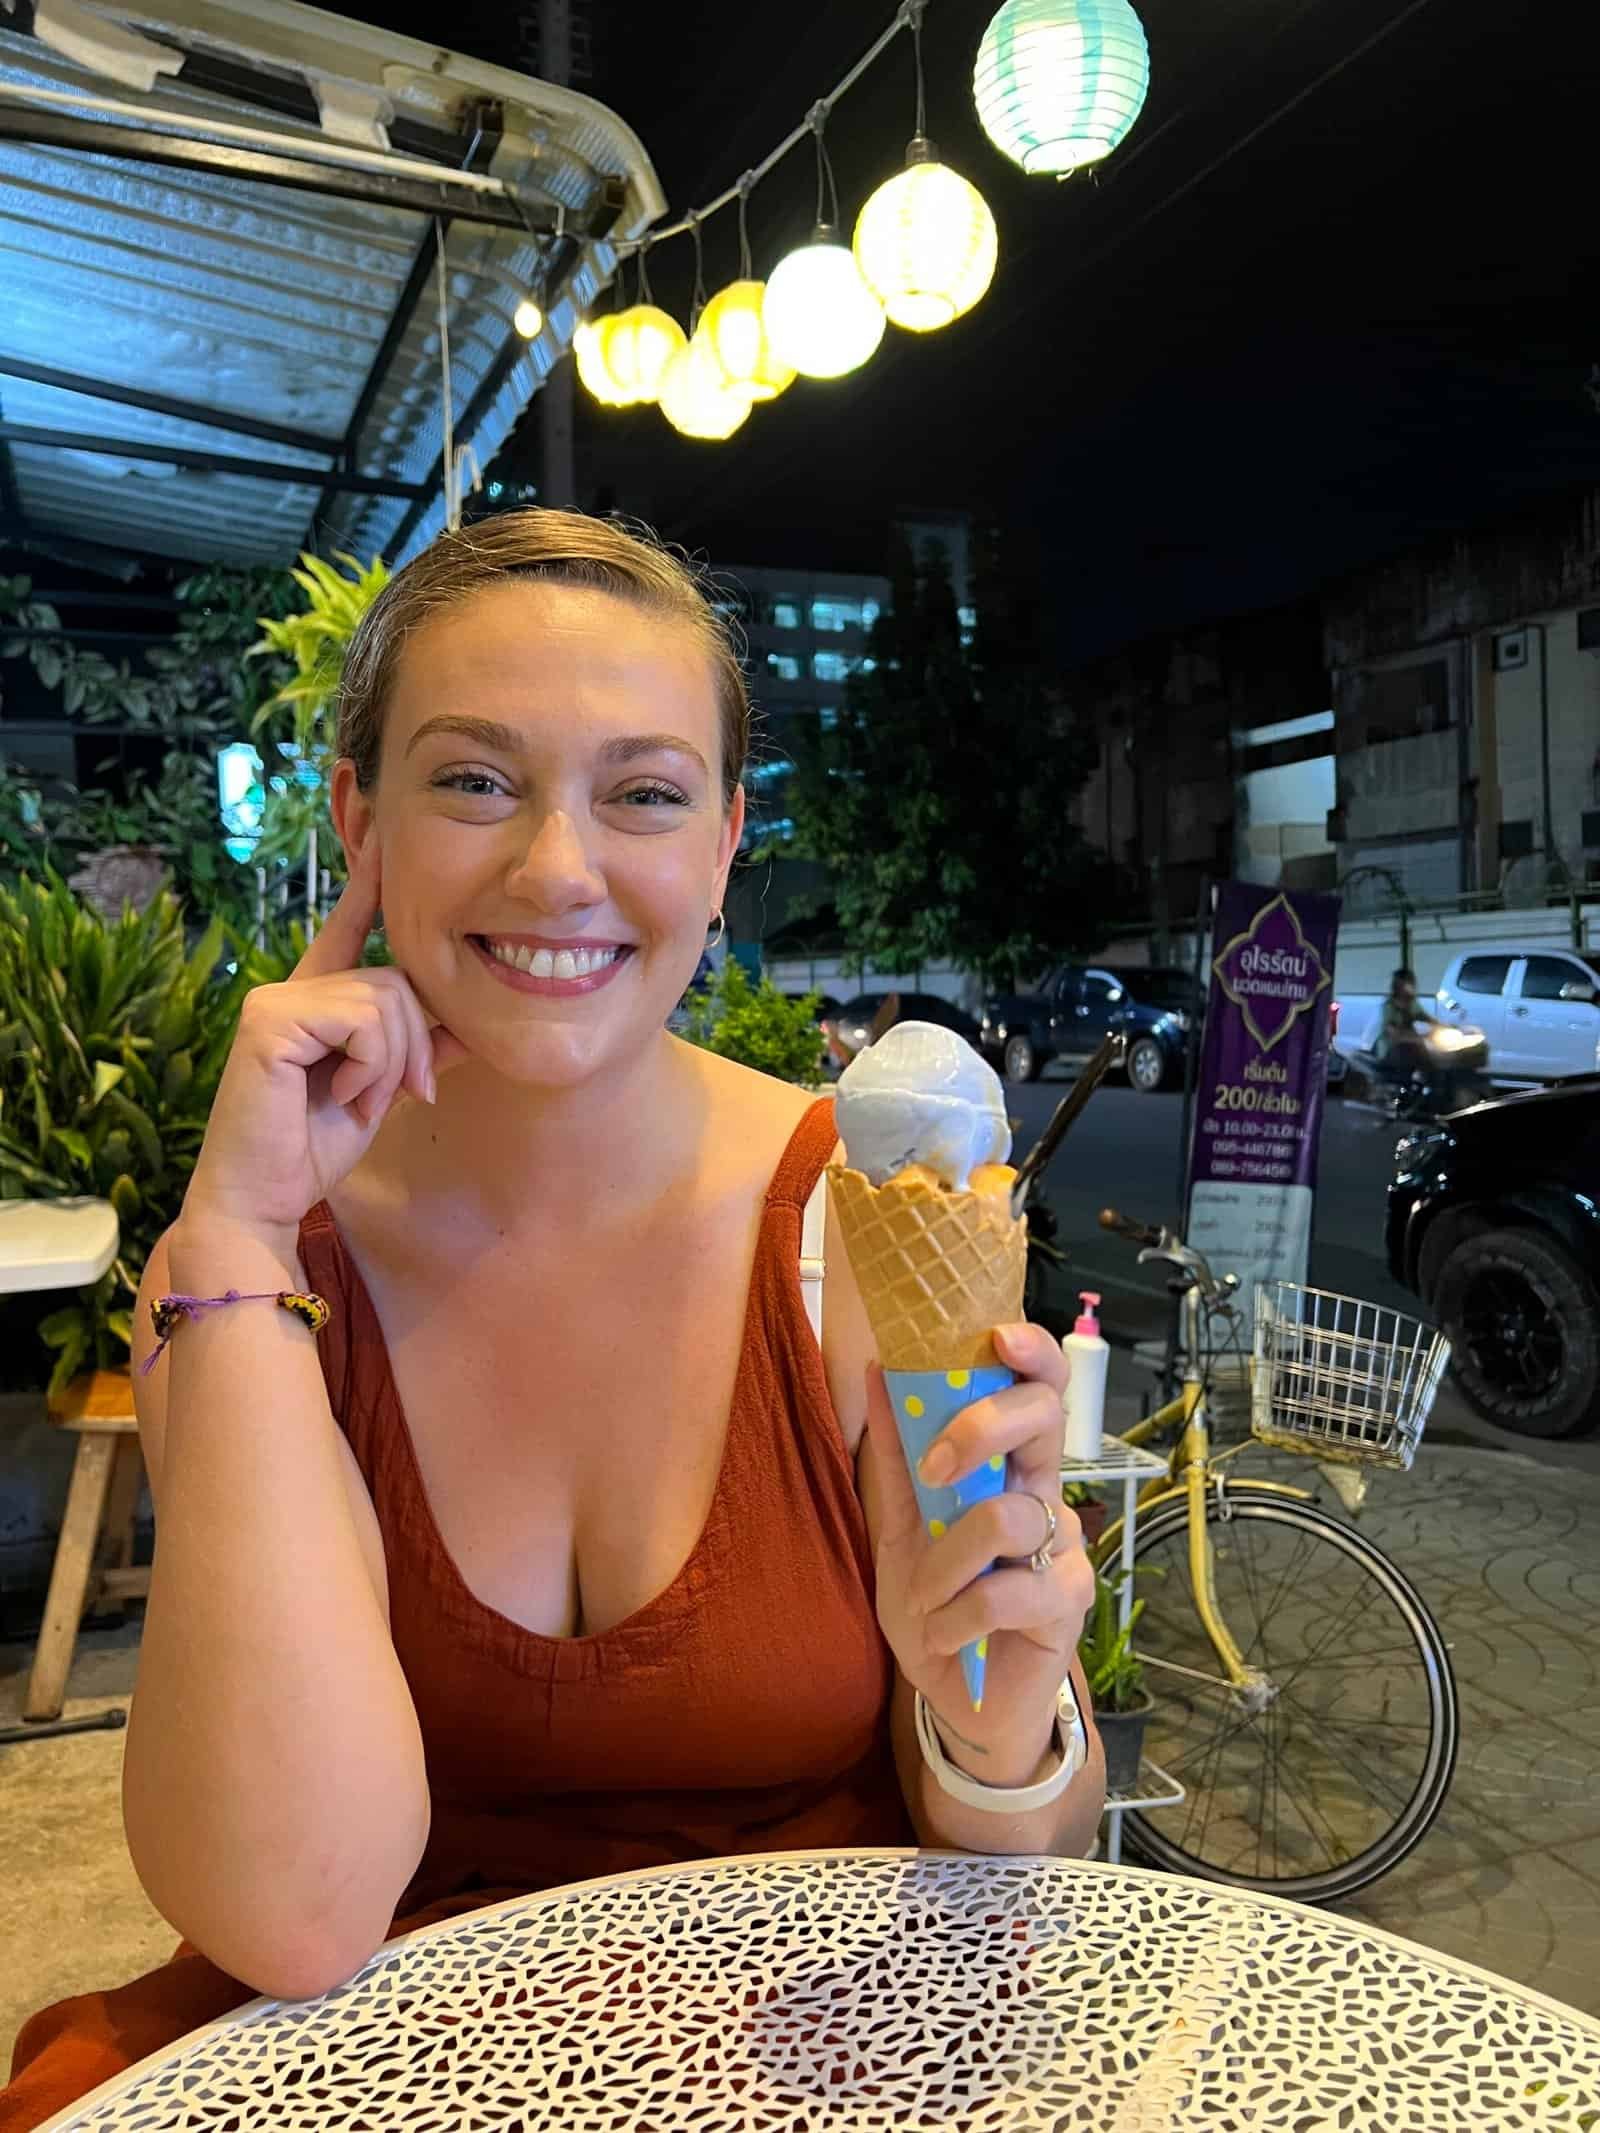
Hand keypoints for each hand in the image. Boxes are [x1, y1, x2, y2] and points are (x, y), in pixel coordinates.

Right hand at [183, 847, 469, 1243]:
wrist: (262, 1198)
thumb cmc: (313, 1148)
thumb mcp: (383, 1091)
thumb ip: (419, 1052)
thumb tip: (470, 1026)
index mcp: (315, 999)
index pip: (348, 928)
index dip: (369, 884)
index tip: (385, 836)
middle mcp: (291, 988)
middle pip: (397, 980)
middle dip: (415, 1045)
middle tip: (398, 1097)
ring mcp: (276, 1000)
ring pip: (386, 1000)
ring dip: (393, 1065)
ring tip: (359, 1103)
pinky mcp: (270, 1021)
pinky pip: (362, 1021)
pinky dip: (371, 1068)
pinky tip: (341, 1098)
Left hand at [861, 1323, 1092, 1786]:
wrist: (956, 1698)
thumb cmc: (935, 1604)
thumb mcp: (895, 1530)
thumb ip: (892, 1459)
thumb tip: (879, 1371)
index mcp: (1009, 1466)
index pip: (1039, 1390)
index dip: (1031, 1353)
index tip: (997, 1336)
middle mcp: (1046, 1494)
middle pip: (1044, 1420)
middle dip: (980, 1427)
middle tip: (934, 1471)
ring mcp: (1065, 1547)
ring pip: (1006, 1515)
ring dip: (944, 1562)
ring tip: (929, 1599)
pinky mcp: (1069, 1602)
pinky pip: (1001, 1590)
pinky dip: (954, 1616)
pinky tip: (947, 1636)